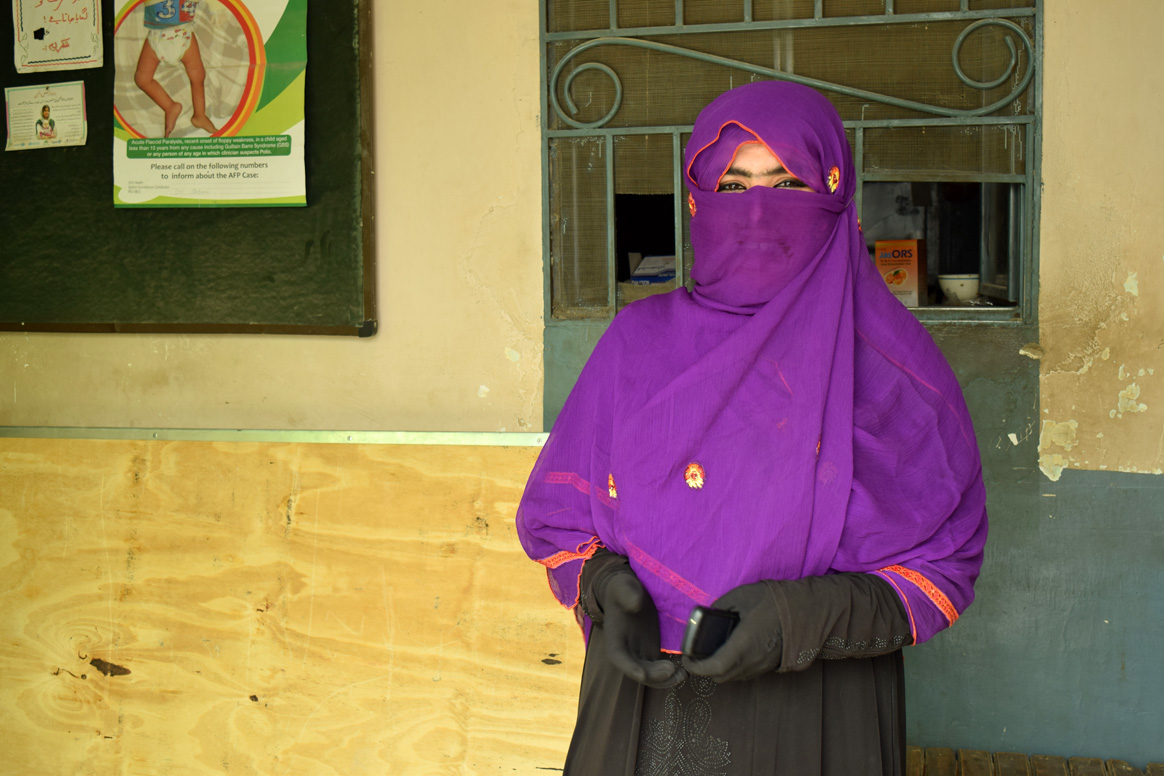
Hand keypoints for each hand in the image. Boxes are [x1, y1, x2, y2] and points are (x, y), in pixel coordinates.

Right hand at [592, 565, 686, 688]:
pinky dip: (671, 673)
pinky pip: (660, 668)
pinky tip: (685, 670)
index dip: (629, 668)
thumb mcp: (623, 586)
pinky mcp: (652, 650)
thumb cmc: (623, 588)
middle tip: (671, 670)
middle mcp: (626, 650)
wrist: (629, 592)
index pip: (618, 657)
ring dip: (665, 679)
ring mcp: (640, 652)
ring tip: (682, 675)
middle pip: (637, 670)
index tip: (642, 674)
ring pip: (650, 674)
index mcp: (615, 637)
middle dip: (653, 675)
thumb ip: (628, 594)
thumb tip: (636, 603)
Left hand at [683, 580, 782, 682]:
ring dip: (719, 670)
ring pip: (733, 677)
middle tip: (696, 655)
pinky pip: (745, 673)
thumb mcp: (741, 596)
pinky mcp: (769, 666)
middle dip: (704, 670)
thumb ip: (719, 607)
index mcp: (744, 643)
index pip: (714, 667)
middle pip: (720, 677)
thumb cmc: (773, 601)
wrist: (807, 610)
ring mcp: (762, 666)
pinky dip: (732, 668)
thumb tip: (705, 616)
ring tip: (712, 653)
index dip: (696, 667)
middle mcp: (752, 660)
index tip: (687, 658)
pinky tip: (731, 652)